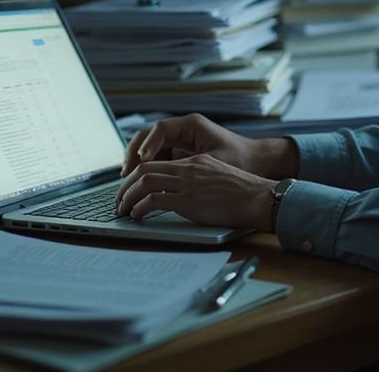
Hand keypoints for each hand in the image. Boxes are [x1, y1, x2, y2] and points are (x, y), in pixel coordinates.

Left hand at [115, 153, 273, 229]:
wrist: (259, 198)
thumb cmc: (245, 194)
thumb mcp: (218, 178)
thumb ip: (198, 180)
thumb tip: (181, 194)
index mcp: (195, 162)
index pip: (156, 163)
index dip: (137, 175)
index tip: (130, 188)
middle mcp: (188, 168)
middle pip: (144, 169)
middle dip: (125, 186)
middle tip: (119, 200)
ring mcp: (187, 183)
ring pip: (144, 182)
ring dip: (128, 197)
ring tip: (123, 210)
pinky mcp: (189, 200)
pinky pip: (154, 200)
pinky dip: (140, 207)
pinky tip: (137, 216)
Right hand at [123, 112, 297, 178]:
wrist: (259, 162)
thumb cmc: (241, 159)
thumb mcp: (214, 162)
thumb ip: (188, 166)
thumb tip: (162, 176)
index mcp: (191, 125)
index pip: (160, 129)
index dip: (147, 144)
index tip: (142, 160)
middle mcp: (183, 130)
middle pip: (148, 136)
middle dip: (135, 153)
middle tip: (126, 172)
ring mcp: (180, 141)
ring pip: (150, 147)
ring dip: (137, 162)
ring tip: (128, 179)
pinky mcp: (180, 154)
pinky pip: (157, 158)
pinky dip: (147, 168)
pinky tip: (141, 183)